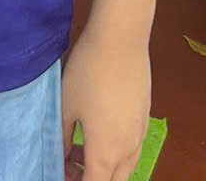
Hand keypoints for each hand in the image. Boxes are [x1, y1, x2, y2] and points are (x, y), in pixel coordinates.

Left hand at [61, 22, 149, 180]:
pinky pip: (133, 148)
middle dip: (91, 179)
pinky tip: (99, 131)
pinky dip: (116, 152)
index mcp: (105, 152)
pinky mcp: (145, 117)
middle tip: (69, 166)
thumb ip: (62, 139)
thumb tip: (60, 156)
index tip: (60, 173)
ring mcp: (140, 133)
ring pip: (126, 167)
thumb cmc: (88, 71)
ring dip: (105, 168)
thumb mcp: (66, 107)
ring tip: (80, 149)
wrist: (120, 39)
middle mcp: (128, 149)